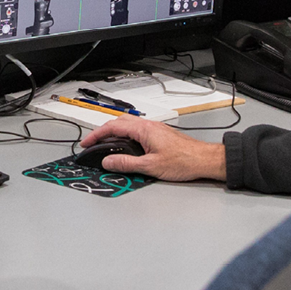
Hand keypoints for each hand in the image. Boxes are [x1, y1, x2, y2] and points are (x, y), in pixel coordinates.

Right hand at [81, 116, 226, 181]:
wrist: (204, 160)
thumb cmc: (184, 161)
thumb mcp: (150, 166)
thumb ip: (126, 164)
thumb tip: (108, 162)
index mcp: (144, 130)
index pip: (113, 127)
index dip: (96, 135)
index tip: (86, 143)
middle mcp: (149, 126)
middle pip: (119, 123)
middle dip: (103, 133)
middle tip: (93, 144)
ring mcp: (155, 129)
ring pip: (128, 127)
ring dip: (115, 134)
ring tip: (106, 146)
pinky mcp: (160, 135)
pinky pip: (137, 132)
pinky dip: (126, 137)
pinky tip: (126, 148)